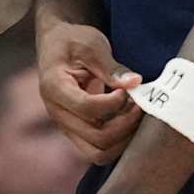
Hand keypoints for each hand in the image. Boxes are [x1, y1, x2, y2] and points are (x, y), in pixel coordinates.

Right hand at [37, 21, 141, 164]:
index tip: (127, 90)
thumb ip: (111, 67)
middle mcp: (57, 113)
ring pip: (98, 152)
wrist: (57, 46)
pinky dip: (118, 141)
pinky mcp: (76, 132)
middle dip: (125, 124)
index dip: (114, 102)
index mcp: (54, 87)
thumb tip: (135, 83)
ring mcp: (66, 126)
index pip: (87, 108)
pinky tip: (127, 119)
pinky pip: (99, 150)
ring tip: (134, 114)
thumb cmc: (73, 41)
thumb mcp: (91, 45)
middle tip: (139, 105)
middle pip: (96, 138)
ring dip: (123, 138)